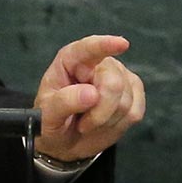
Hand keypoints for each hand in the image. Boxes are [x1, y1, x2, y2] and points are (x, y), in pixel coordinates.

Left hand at [33, 34, 145, 162]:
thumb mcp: (46, 115)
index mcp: (70, 60)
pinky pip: (134, 112)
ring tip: (88, 122)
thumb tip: (92, 93)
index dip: (105, 45)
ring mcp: (119, 76)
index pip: (88, 48)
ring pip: (125, 101)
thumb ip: (64, 102)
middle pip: (113, 83)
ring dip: (106, 121)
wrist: (65, 138)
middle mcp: (97, 63)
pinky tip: (103, 124)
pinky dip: (118, 125)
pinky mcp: (134, 93)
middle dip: (100, 111)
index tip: (122, 44)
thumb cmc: (51, 121)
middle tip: (82, 124)